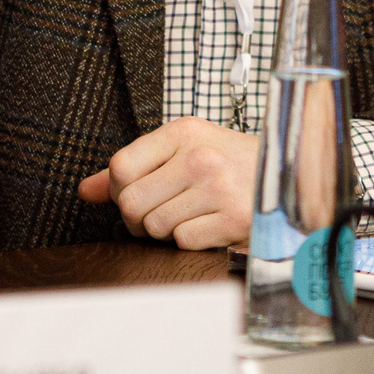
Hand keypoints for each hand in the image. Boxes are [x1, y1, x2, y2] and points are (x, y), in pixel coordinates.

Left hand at [76, 118, 257, 248]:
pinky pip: (183, 242)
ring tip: (187, 216)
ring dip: (165, 230)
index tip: (136, 194)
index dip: (119, 191)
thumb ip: (133, 167)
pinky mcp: (233, 219)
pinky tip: (208, 225)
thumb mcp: (183, 150)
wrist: (288, 174)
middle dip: (137, 218)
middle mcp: (200, 156)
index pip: (120, 167)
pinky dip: (190, 241)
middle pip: (132, 203)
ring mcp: (218, 188)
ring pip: (156, 227)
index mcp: (183, 131)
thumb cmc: (228, 162)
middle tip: (157, 213)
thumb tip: (85, 191)